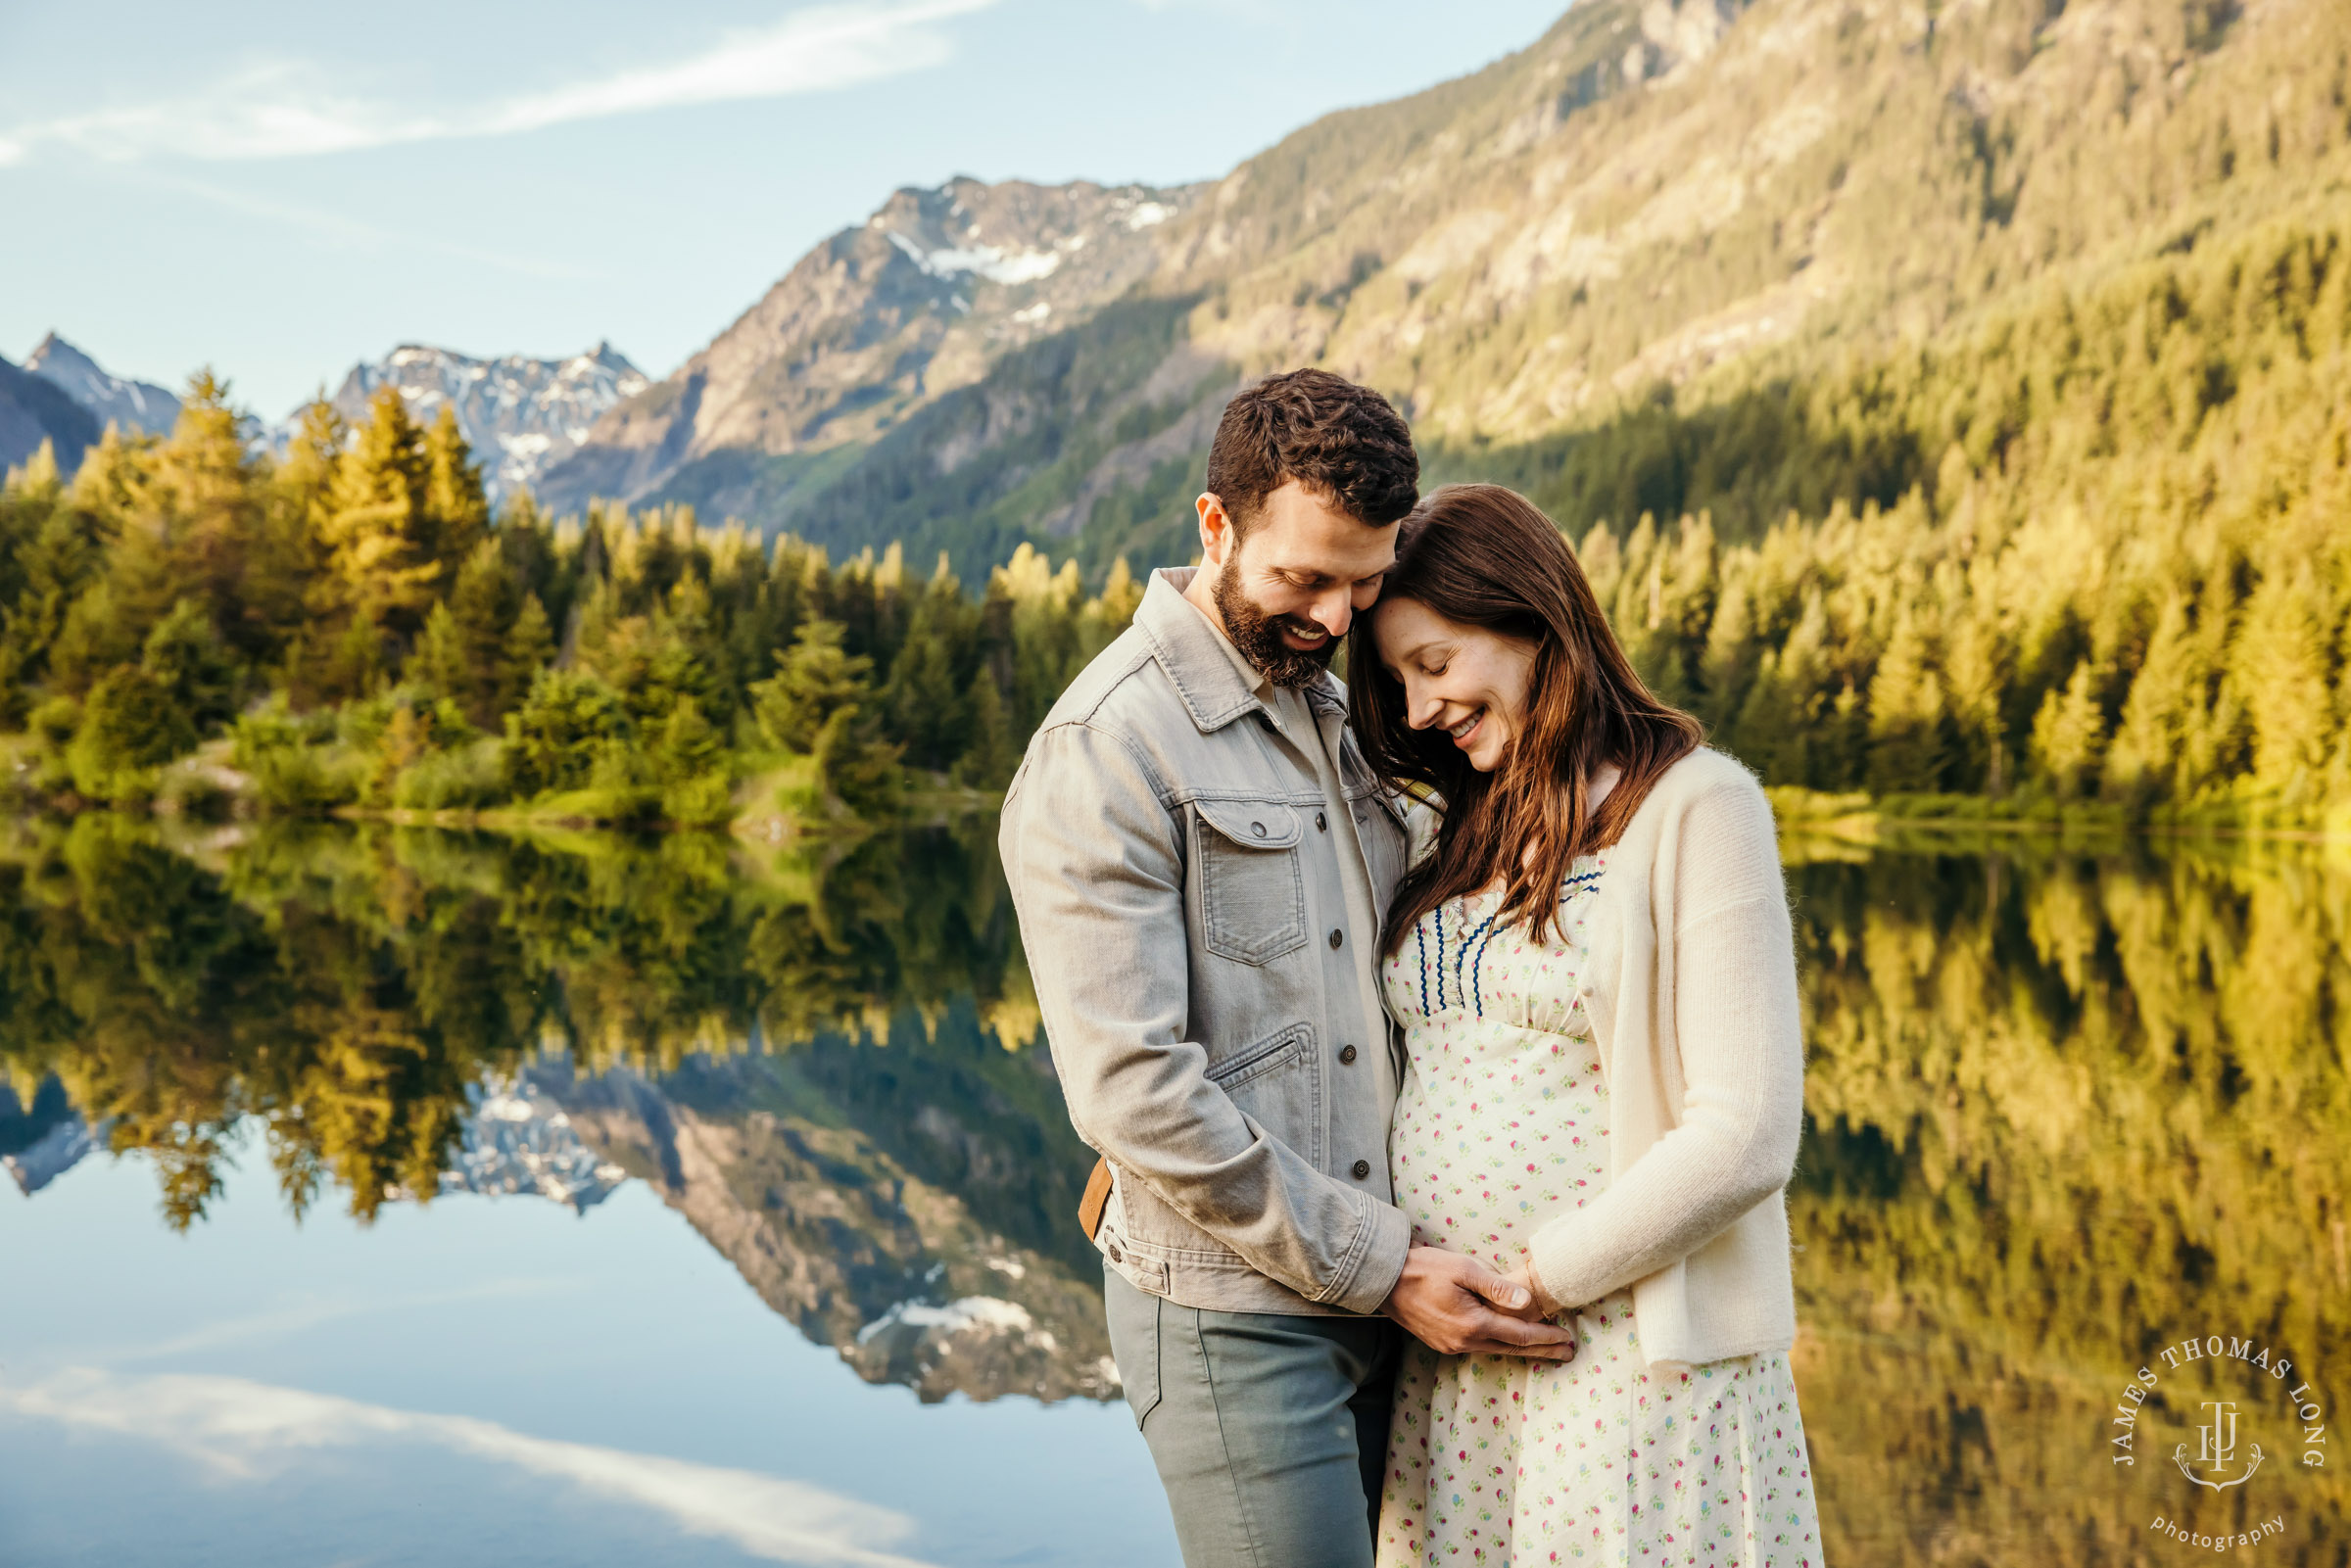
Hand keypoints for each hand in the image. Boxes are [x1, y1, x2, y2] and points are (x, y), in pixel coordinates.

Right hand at [1380, 1246, 1576, 1359]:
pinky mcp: (1441, 1343)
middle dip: (1542, 1351)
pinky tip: (1507, 1339)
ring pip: (1495, 1349)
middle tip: (1567, 1353)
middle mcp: (1464, 1341)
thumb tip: (1527, 1303)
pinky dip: (1499, 1344)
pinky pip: (1478, 1346)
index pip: (1520, 1334)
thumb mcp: (1464, 1269)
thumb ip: (1497, 1287)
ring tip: (1544, 1347)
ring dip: (1521, 1348)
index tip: (1566, 1338)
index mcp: (1473, 1323)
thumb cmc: (1424, 1268)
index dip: (1546, 1337)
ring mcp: (1451, 1345)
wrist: (1384, 1280)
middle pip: (1512, 1348)